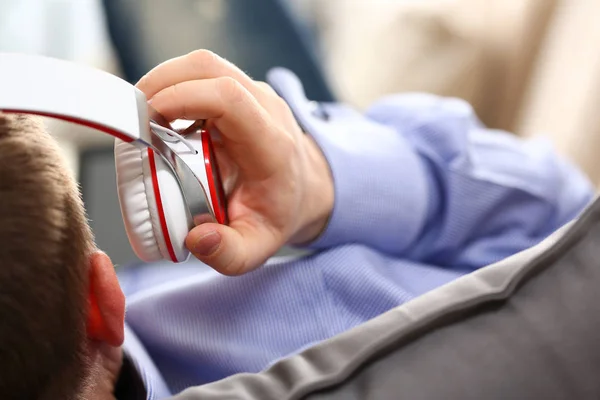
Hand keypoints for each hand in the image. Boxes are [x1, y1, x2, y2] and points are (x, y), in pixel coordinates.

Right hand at [136, 50, 333, 274]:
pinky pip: (202, 77)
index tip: (148, 119)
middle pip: (210, 68)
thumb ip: (229, 254)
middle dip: (162, 82)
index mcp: (271, 145)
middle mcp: (266, 109)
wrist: (302, 190)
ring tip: (142, 117)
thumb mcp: (258, 247)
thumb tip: (196, 237)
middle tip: (134, 118)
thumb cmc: (278, 214)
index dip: (183, 97)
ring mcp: (254, 96)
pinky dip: (173, 88)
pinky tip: (160, 118)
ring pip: (203, 66)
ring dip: (164, 82)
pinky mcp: (240, 94)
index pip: (230, 98)